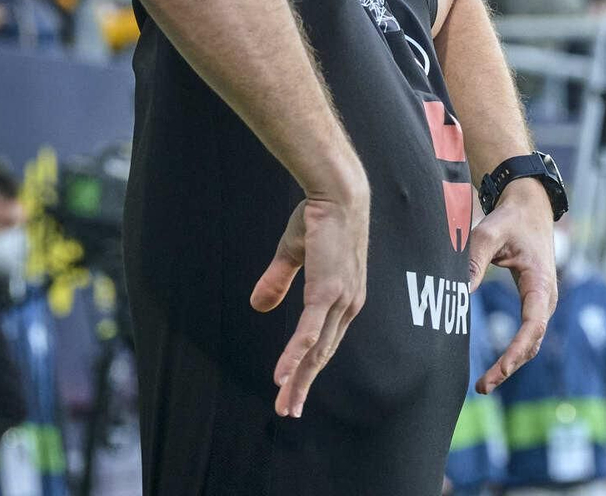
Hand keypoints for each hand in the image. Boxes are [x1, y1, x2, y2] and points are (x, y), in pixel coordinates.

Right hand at [250, 187, 369, 417]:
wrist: (336, 194)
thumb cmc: (319, 218)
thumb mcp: (295, 254)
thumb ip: (279, 281)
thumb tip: (258, 306)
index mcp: (344, 297)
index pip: (325, 341)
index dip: (309, 367)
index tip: (295, 388)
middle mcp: (347, 304)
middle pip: (322, 354)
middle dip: (304, 384)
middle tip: (288, 411)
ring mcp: (340, 300)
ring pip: (316, 350)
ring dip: (298, 380)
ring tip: (285, 404)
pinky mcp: (327, 291)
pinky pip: (308, 332)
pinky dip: (294, 356)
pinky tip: (281, 377)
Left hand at [466, 179, 557, 393]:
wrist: (531, 208)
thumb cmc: (511, 220)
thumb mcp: (489, 233)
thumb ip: (473, 261)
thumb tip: (457, 294)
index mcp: (541, 283)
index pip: (532, 325)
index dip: (516, 350)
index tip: (500, 370)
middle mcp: (547, 297)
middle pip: (533, 342)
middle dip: (510, 366)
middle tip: (482, 387)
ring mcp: (543, 302)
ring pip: (531, 342)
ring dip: (511, 364)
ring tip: (484, 385)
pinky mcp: (535, 303)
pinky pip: (528, 334)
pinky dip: (514, 353)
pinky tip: (496, 366)